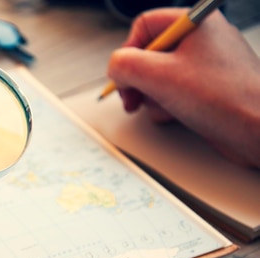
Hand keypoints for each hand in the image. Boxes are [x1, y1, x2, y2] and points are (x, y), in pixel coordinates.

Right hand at [106, 8, 259, 167]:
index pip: (144, 25)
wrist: (259, 130)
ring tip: (159, 106)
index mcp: (195, 22)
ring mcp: (205, 66)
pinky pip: (173, 92)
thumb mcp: (159, 76)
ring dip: (150, 95)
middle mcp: (201, 40)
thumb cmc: (226, 98)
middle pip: (149, 53)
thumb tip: (115, 68)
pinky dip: (166, 105)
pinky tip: (173, 114)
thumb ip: (125, 65)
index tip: (125, 75)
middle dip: (136, 79)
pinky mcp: (206, 90)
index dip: (128, 51)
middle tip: (132, 96)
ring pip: (158, 76)